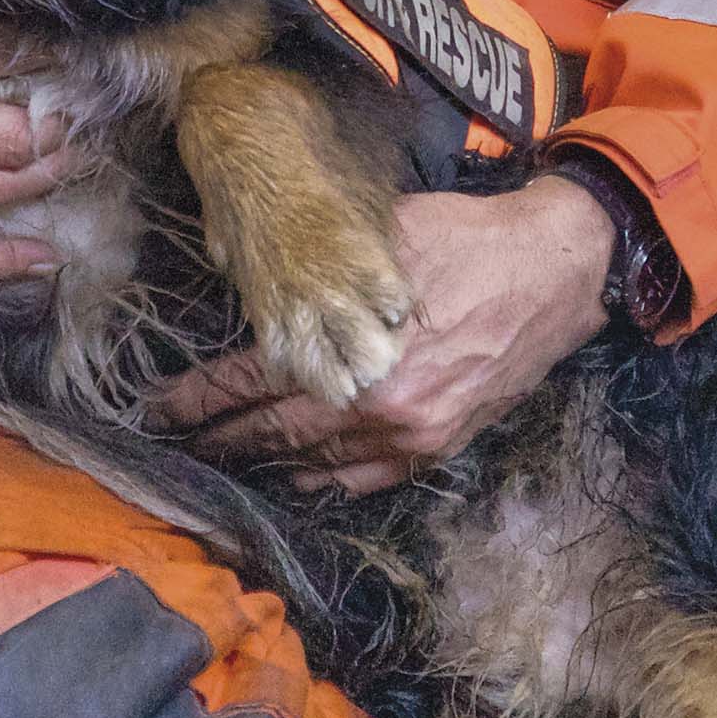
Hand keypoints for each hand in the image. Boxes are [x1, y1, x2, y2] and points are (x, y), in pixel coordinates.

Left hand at [152, 172, 617, 494]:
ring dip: (264, 462)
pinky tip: (295, 478)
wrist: (557, 270)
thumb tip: (260, 273)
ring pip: (317, 463)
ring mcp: (412, 432)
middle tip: (175, 442)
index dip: (202, 396)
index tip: (159, 406)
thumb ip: (324, 267)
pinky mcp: (441, 444)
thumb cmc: (468, 238)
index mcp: (357, 350)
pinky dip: (325, 482)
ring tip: (222, 459)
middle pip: (275, 431)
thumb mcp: (386, 234)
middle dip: (219, 438)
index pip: (255, 380)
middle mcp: (379, 404)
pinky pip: (368, 479)